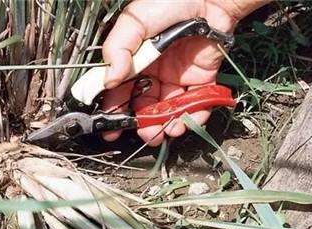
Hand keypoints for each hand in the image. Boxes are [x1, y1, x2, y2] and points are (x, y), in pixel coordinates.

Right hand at [101, 0, 267, 145]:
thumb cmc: (170, 2)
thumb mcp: (135, 20)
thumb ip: (118, 48)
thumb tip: (110, 80)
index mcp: (136, 60)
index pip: (122, 90)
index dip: (115, 109)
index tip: (111, 126)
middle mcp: (155, 73)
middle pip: (145, 106)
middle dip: (144, 123)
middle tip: (145, 133)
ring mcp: (178, 78)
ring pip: (170, 109)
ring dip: (168, 124)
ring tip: (169, 130)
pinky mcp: (201, 80)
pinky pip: (196, 104)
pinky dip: (194, 116)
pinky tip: (189, 120)